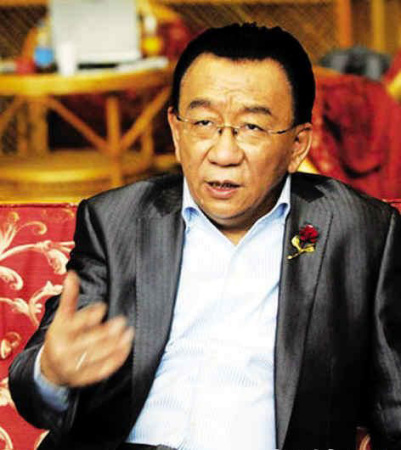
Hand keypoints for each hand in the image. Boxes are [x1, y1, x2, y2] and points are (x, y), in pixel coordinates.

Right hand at [40, 271, 134, 386]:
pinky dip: (117, 358)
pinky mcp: (84, 378)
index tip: (103, 307)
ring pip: (99, 355)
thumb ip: (69, 297)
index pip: (76, 324)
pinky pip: (103, 369)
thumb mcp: (62, 317)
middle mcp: (64, 351)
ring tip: (129, 333)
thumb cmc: (61, 336)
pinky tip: (126, 348)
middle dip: (108, 331)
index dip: (91, 315)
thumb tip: (72, 273)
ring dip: (116, 344)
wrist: (49, 369)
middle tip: (123, 321)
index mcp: (59, 333)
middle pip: (90, 340)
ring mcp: (74, 367)